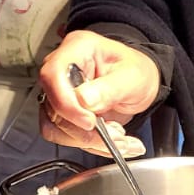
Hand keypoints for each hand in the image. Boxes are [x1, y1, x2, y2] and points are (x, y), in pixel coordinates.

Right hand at [37, 30, 162, 155]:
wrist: (140, 84)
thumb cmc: (137, 71)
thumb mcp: (133, 77)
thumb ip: (109, 88)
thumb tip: (84, 100)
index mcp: (77, 49)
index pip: (52, 75)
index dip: (66, 103)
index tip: (90, 121)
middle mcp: (63, 70)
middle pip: (53, 106)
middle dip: (86, 129)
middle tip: (116, 134)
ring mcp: (60, 93)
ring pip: (56, 127)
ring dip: (89, 140)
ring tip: (119, 139)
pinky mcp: (64, 113)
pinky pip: (65, 136)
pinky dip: (90, 145)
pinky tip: (111, 142)